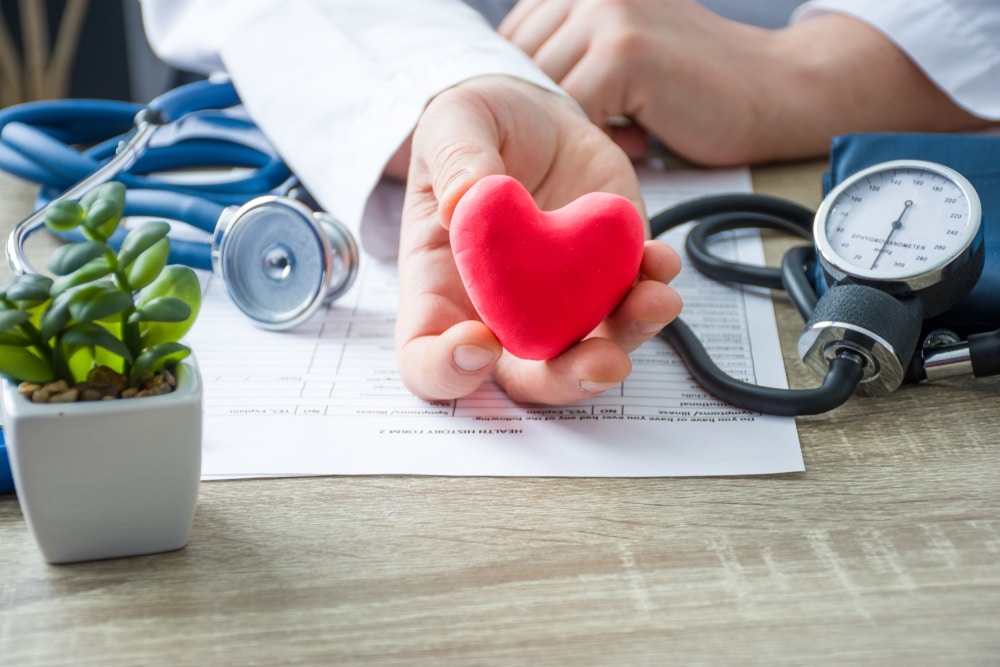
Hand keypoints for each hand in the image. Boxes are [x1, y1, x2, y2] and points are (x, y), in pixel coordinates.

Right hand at [396, 75, 681, 403]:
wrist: (535, 114)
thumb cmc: (476, 129)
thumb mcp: (452, 123)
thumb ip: (454, 158)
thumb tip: (463, 201)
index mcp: (442, 291)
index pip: (427, 359)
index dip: (448, 370)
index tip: (479, 342)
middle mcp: (502, 312)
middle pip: (527, 380)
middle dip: (567, 381)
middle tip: (601, 362)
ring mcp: (560, 301)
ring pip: (592, 351)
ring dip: (628, 339)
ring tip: (654, 301)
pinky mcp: (608, 275)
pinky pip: (635, 302)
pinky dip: (654, 290)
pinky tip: (660, 258)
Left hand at [500, 0, 987, 164]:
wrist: (771, 91)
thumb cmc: (690, 88)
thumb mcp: (620, 54)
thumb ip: (568, 56)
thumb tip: (504, 87)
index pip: (511, 46)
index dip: (534, 95)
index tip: (570, 120)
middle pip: (521, 69)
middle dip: (550, 113)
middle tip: (603, 131)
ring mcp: (607, 12)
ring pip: (544, 92)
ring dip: (576, 127)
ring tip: (627, 131)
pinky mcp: (625, 49)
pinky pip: (575, 111)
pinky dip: (600, 138)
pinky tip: (642, 137)